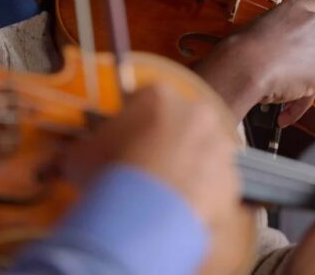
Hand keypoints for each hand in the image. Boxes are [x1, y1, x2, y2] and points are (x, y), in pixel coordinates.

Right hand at [61, 84, 240, 229]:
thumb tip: (83, 152)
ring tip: (161, 192)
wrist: (144, 218)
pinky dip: (201, 193)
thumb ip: (90, 145)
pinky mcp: (231, 179)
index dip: (130, 121)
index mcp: (159, 96)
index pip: (144, 99)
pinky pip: (215, 183)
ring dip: (186, 166)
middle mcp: (196, 113)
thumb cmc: (111, 178)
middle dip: (164, 140)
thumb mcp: (82, 153)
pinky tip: (178, 208)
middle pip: (179, 122)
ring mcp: (219, 146)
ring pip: (202, 151)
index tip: (122, 138)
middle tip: (144, 166)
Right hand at [195, 0, 314, 122]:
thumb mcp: (259, 29)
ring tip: (275, 97)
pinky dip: (295, 108)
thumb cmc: (243, 46)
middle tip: (280, 71)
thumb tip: (274, 50)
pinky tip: (283, 118)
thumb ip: (276, 33)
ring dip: (296, 84)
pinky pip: (307, 96)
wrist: (247, 64)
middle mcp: (313, 27)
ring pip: (310, 72)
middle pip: (314, 45)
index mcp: (297, 9)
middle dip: (301, 59)